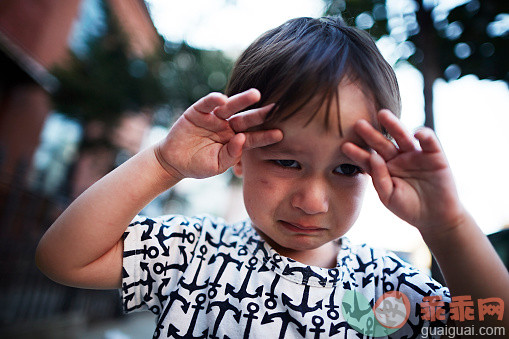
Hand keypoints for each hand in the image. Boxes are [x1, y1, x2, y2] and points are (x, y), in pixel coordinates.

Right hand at [155, 89, 282, 179]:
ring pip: (230, 107)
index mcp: (235, 140)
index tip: (280, 134)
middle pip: (245, 119)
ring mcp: (213, 118)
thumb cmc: (198, 165)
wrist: (174, 162)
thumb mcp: (216, 165)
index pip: (253, 137)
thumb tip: (241, 139)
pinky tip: (221, 98)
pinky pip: (207, 104)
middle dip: (260, 114)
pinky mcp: (197, 112)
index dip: (265, 136)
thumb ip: (230, 154)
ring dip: (242, 100)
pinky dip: (213, 100)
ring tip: (256, 94)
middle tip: (276, 107)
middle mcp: (227, 126)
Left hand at [342, 110, 466, 232]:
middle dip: (371, 134)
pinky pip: (429, 142)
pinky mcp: (434, 155)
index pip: (368, 158)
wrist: (435, 217)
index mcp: (383, 168)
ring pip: (403, 137)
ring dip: (394, 125)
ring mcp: (415, 155)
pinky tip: (416, 133)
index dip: (357, 152)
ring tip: (383, 114)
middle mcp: (397, 158)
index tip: (344, 146)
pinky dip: (424, 135)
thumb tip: (374, 156)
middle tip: (358, 124)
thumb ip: (379, 178)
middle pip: (382, 143)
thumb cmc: (408, 207)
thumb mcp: (388, 197)